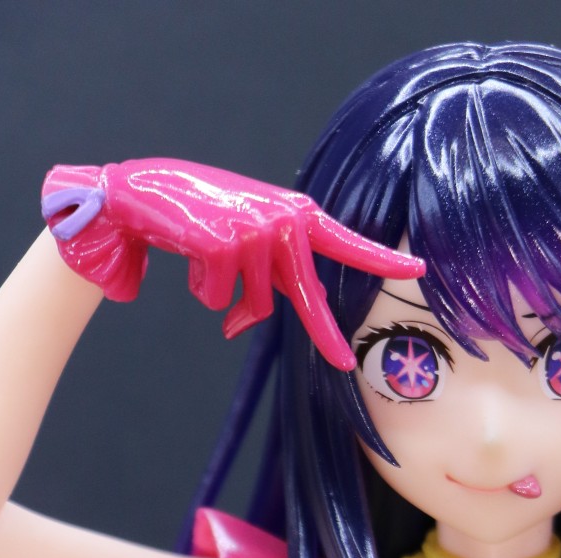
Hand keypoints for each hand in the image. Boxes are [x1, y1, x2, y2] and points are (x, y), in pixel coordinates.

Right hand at [41, 160, 423, 369]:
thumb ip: (265, 280)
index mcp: (294, 215)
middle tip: (343, 363)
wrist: (142, 191)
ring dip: (228, 300)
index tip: (418, 268)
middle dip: (323, 333)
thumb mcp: (243, 247)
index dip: (380, 258)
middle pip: (307, 296)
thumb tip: (248, 328)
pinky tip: (188, 257)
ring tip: (205, 262)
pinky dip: (203, 290)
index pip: (344, 241)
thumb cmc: (196, 220)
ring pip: (256, 304)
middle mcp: (283, 219)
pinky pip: (221, 299)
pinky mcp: (225, 245)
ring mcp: (257, 230)